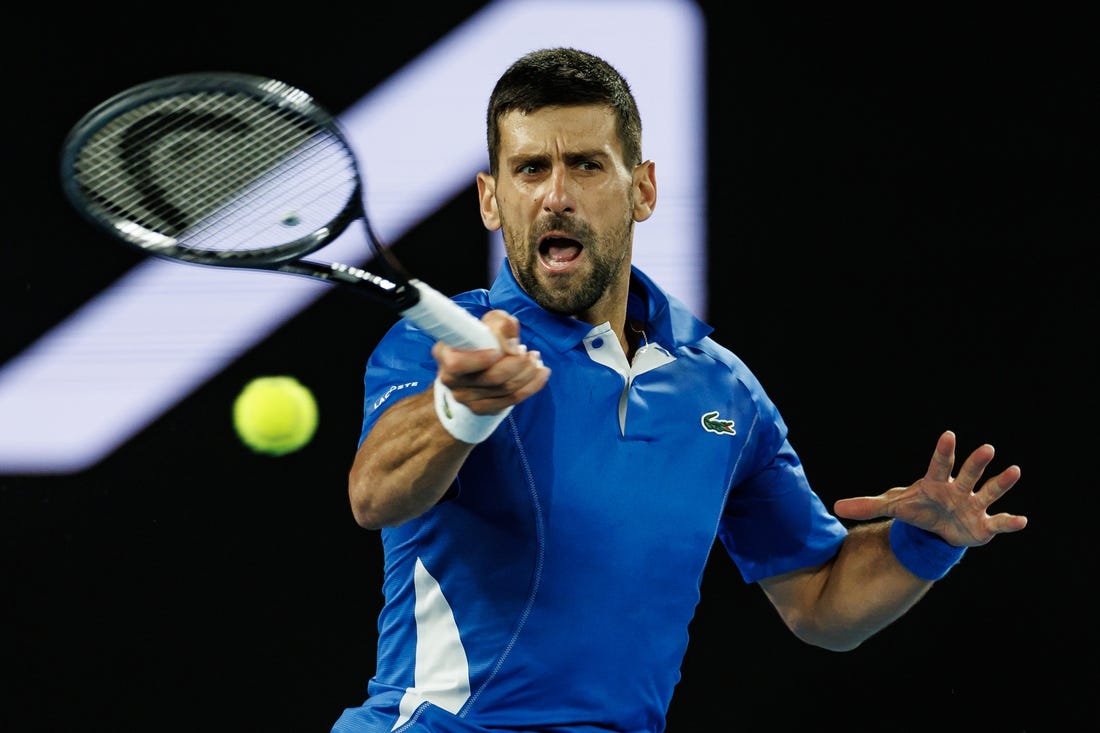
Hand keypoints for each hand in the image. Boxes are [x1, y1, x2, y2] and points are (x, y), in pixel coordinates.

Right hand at [431, 310, 549, 414]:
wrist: (476, 363)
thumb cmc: (481, 338)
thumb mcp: (489, 322)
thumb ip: (500, 324)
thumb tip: (512, 347)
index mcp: (444, 354)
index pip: (458, 364)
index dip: (480, 359)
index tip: (498, 351)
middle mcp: (450, 379)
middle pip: (491, 378)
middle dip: (518, 363)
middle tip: (527, 352)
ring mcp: (465, 398)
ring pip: (505, 390)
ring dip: (528, 373)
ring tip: (534, 358)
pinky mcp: (481, 409)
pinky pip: (512, 400)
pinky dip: (532, 386)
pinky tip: (542, 373)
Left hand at [833, 430, 1027, 546]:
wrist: (936, 530)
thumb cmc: (917, 510)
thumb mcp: (893, 507)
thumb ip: (867, 506)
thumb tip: (835, 507)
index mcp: (935, 482)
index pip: (938, 463)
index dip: (943, 451)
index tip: (948, 434)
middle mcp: (958, 489)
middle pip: (967, 473)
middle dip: (976, 462)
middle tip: (987, 447)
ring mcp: (973, 505)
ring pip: (988, 491)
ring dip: (1001, 482)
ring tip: (1014, 470)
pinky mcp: (983, 524)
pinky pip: (998, 522)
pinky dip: (1009, 522)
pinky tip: (1022, 521)